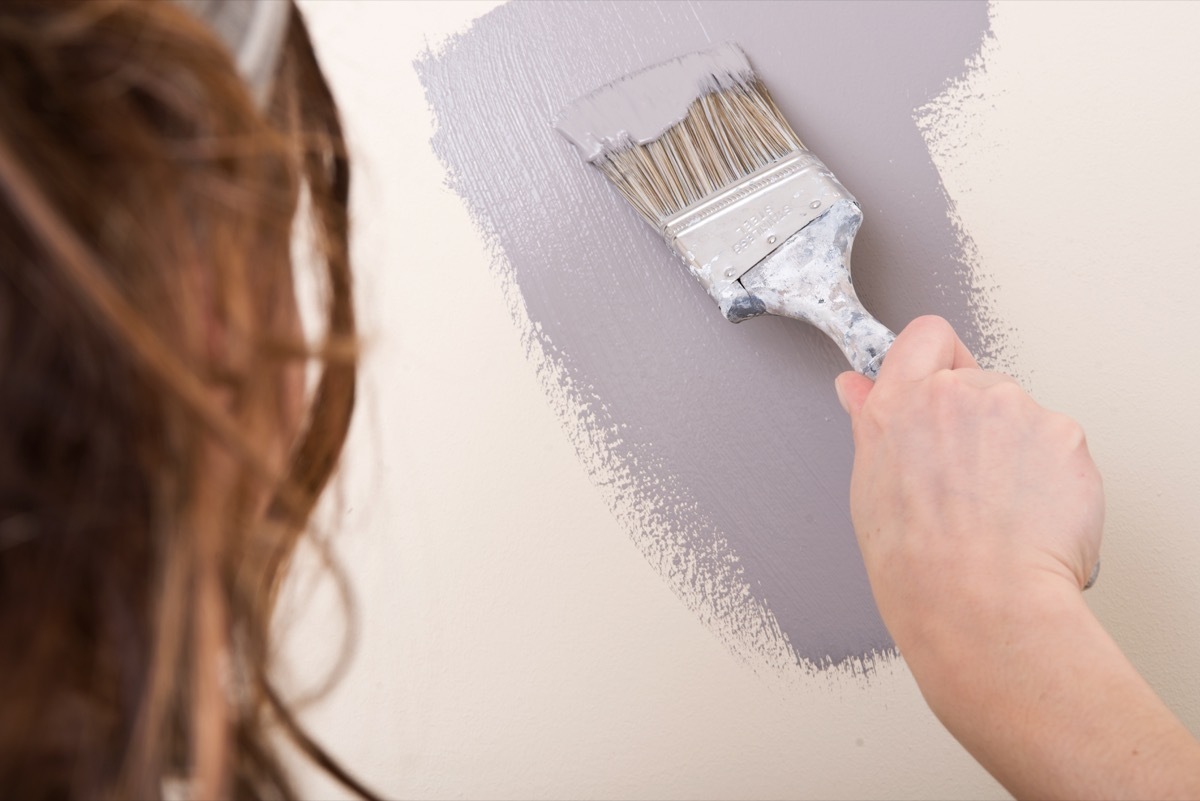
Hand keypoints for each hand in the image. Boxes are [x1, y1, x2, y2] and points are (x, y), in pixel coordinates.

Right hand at [834, 315, 1102, 660]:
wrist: (980, 604)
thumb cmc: (919, 566)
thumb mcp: (869, 489)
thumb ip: (872, 424)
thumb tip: (857, 389)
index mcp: (898, 406)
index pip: (924, 338)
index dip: (937, 359)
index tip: (940, 384)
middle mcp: (955, 396)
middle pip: (979, 381)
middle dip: (979, 420)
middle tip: (970, 480)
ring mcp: (1014, 410)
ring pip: (1022, 416)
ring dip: (1017, 449)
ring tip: (1001, 510)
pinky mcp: (1064, 435)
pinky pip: (1060, 446)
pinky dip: (1052, 476)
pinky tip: (1031, 516)